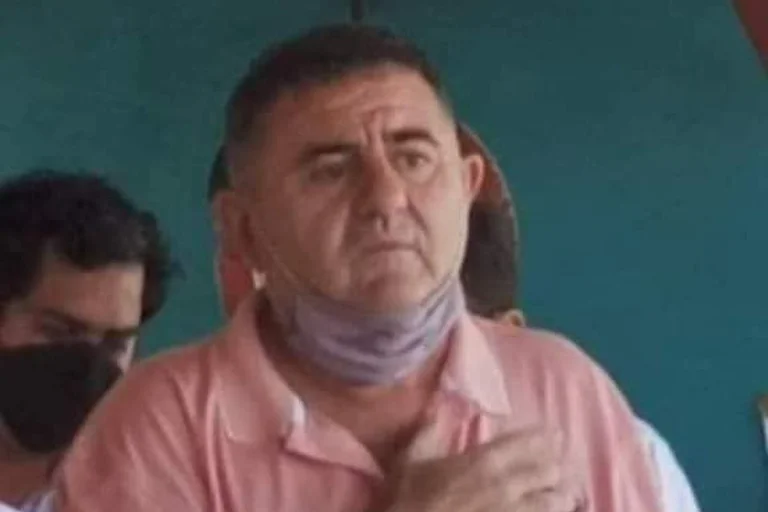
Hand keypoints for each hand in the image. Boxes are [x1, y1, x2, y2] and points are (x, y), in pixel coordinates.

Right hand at [379, 426, 581, 511]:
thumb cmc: (410, 499)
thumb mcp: (412, 458)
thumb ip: (429, 429)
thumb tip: (440, 404)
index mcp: (484, 461)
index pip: (528, 442)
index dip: (546, 437)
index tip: (555, 433)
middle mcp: (506, 486)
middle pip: (550, 470)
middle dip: (557, 466)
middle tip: (561, 463)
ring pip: (555, 502)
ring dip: (562, 495)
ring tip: (566, 493)